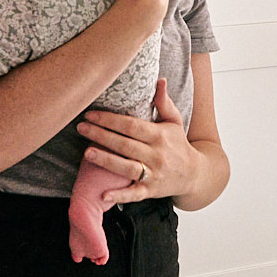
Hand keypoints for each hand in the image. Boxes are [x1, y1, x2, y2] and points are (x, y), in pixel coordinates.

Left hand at [77, 79, 195, 203]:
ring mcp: (153, 174)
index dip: (110, 120)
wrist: (195, 174)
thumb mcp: (174, 121)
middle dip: (101, 135)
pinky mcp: (151, 191)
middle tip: (81, 128)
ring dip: (106, 160)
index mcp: (159, 135)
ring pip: (127, 167)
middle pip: (125, 144)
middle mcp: (156, 155)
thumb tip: (159, 80)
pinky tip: (104, 195)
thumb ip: (164, 102)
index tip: (91, 114)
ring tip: (87, 152)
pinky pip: (134, 194)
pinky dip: (120, 196)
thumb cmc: (178, 144)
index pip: (131, 126)